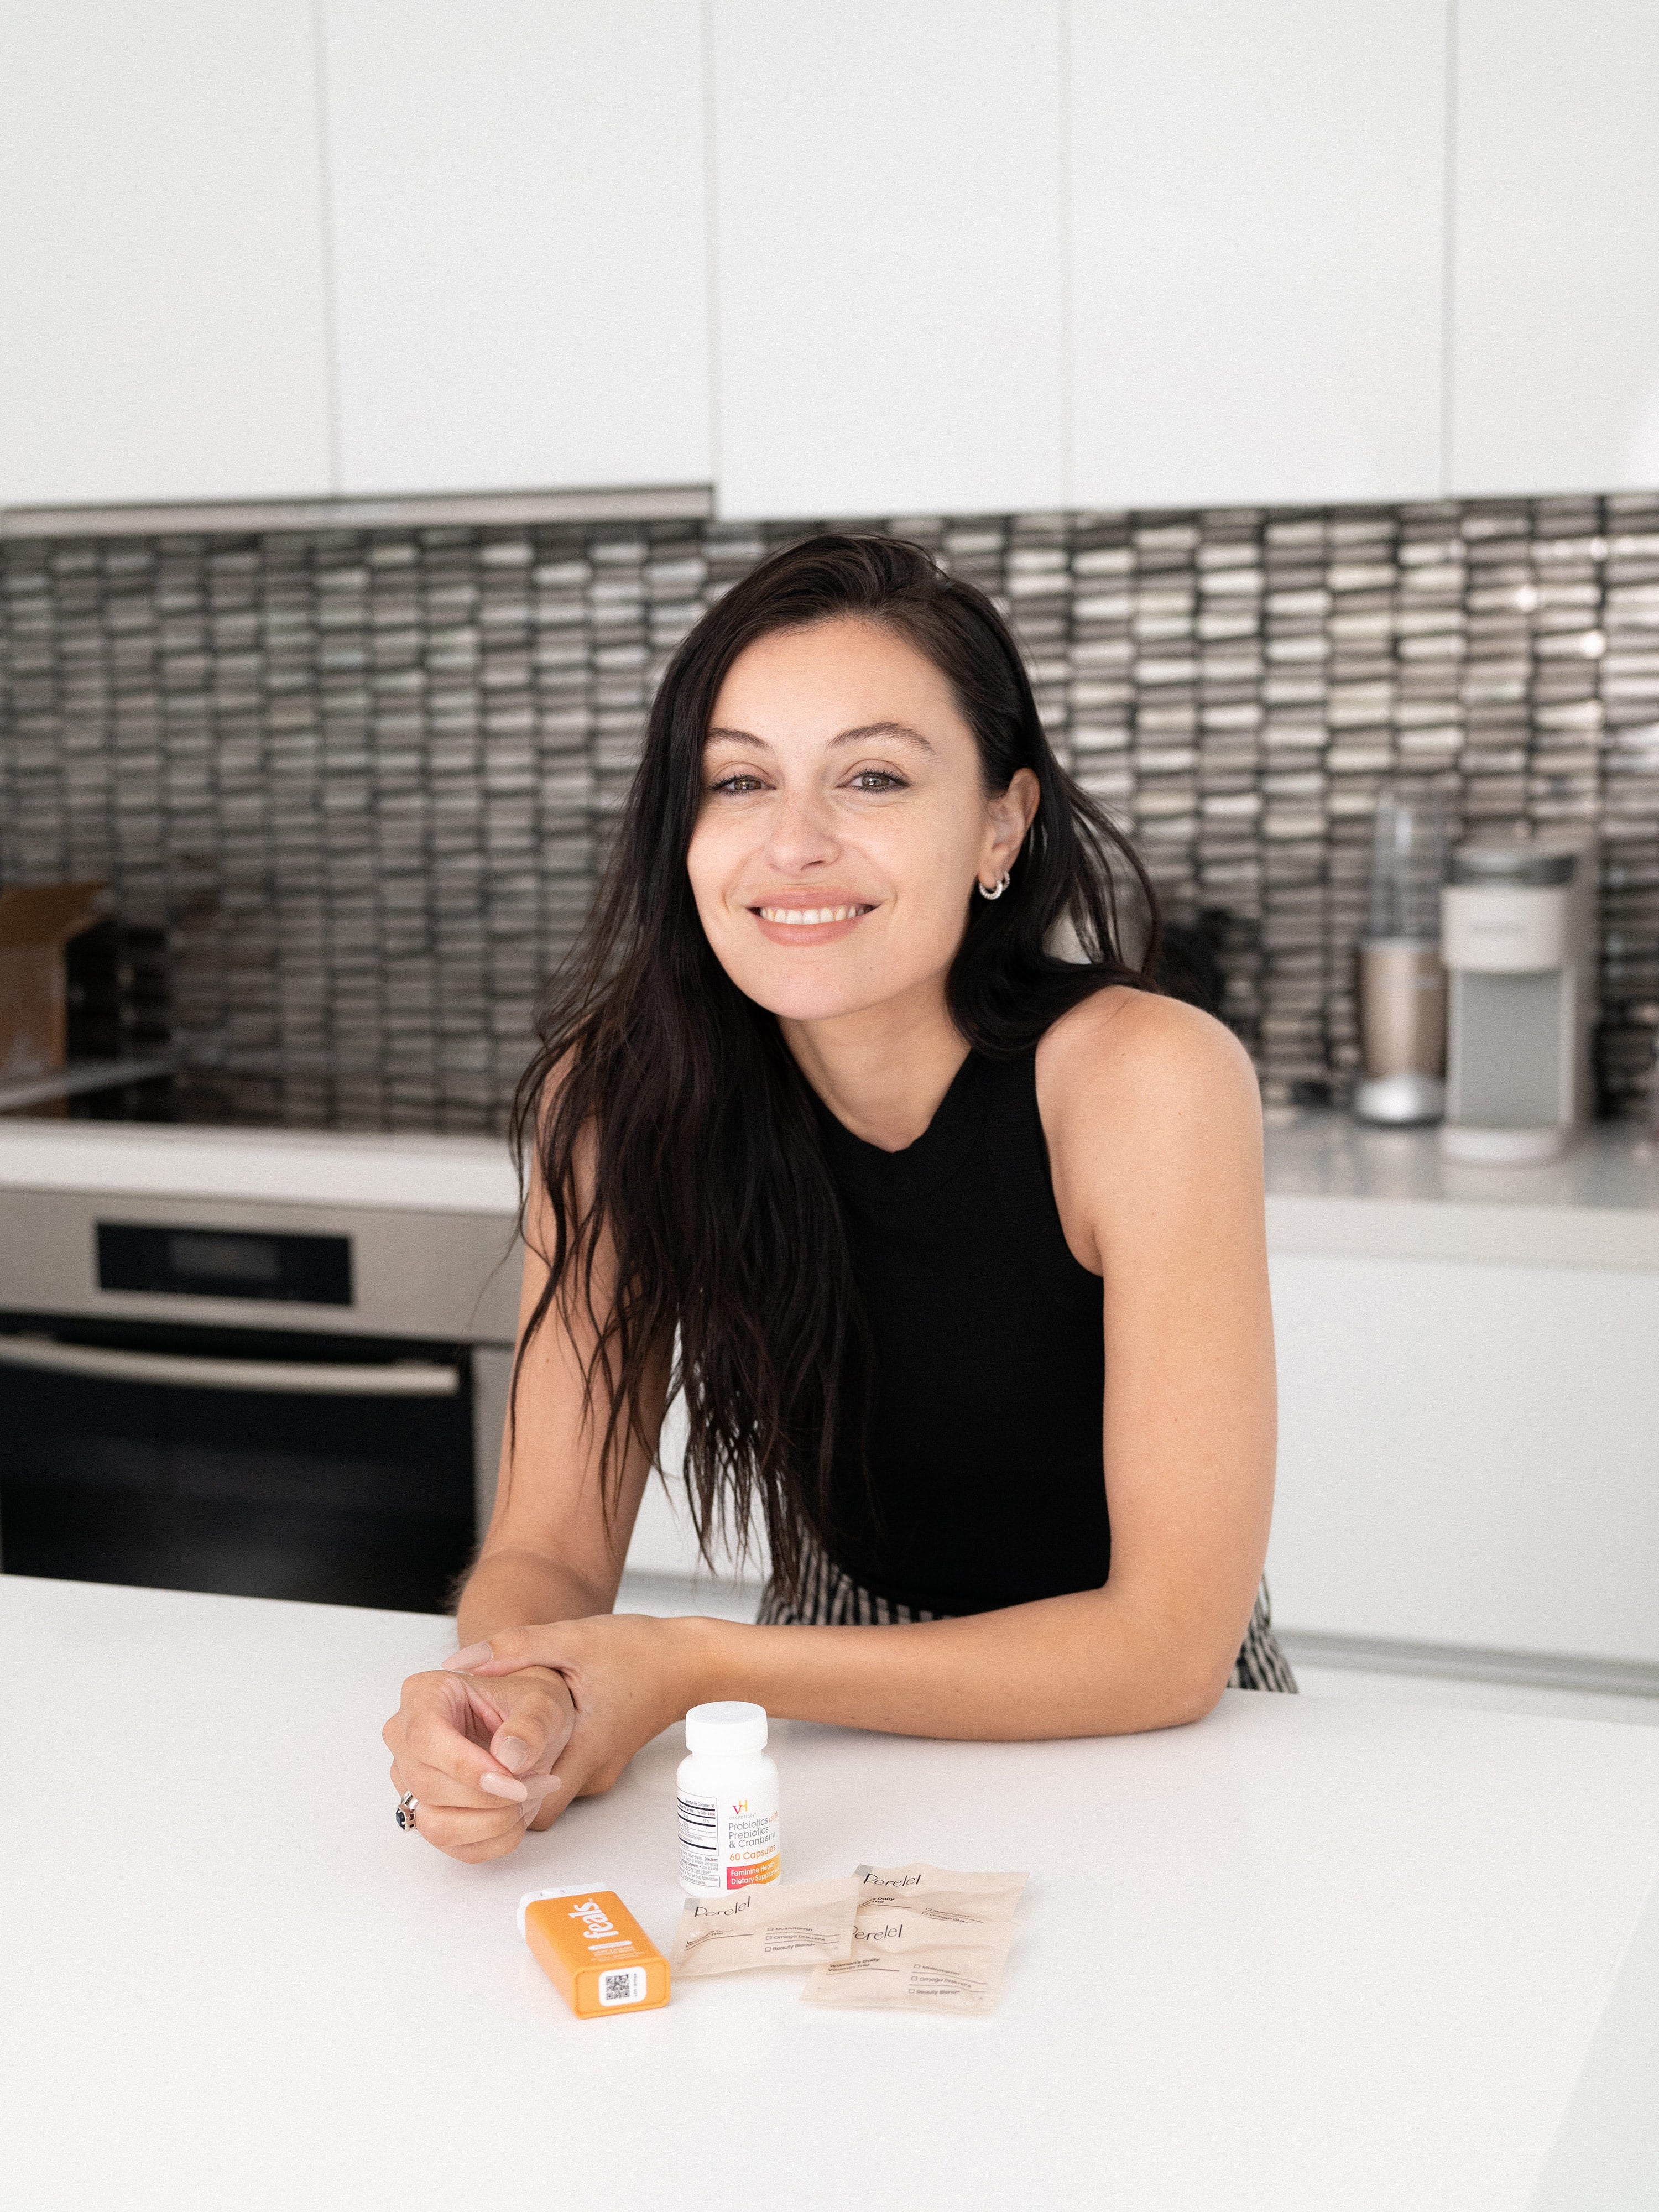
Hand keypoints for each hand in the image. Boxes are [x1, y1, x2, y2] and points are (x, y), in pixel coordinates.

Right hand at [382, 1660, 575, 1861]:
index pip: (426, 1737)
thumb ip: (530, 1725)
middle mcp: (405, 1738)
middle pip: (428, 1786)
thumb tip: (508, 1757)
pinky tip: (518, 1813)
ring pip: (435, 1824)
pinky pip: (453, 1846)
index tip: (512, 1780)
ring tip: (530, 1797)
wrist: (533, 1732)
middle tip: (537, 1785)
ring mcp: (409, 1781)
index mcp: (424, 1694)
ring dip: (493, 1821)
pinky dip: (495, 1838)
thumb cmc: (530, 1709)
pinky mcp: (426, 1815)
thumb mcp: (544, 1703)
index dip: (467, 1767)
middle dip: (490, 1797)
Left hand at [443, 1613, 701, 1832]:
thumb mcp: (572, 1637)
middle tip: (476, 1750)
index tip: (471, 1760)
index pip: (529, 1806)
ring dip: (523, 1773)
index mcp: (586, 1748)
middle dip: (503, 1786)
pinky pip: (565, 1776)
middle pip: (535, 1806)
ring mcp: (601, 1772)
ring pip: (549, 1792)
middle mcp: (594, 1773)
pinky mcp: (604, 1763)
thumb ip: (516, 1648)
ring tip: (500, 1735)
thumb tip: (461, 1663)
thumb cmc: (640, 1650)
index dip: (495, 1792)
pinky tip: (533, 1729)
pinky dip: (545, 1760)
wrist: (689, 1661)